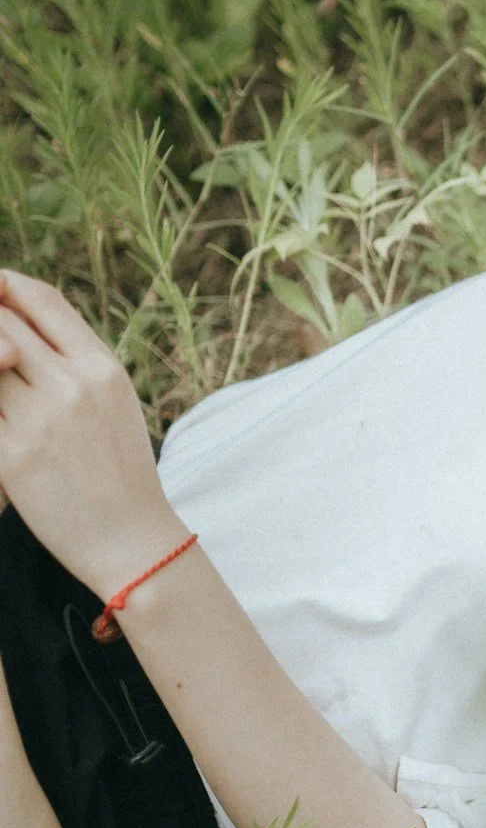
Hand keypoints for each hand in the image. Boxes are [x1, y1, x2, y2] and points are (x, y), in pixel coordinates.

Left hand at [0, 273, 187, 601]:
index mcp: (103, 368)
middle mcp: (73, 386)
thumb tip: (20, 323)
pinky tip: (1, 421)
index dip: (5, 286)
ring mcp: (40, 420)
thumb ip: (74, 360)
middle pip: (2, 323)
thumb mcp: (113, 402)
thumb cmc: (120, 472)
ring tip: (1, 389)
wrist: (132, 541)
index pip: (41, 299)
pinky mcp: (11, 456)